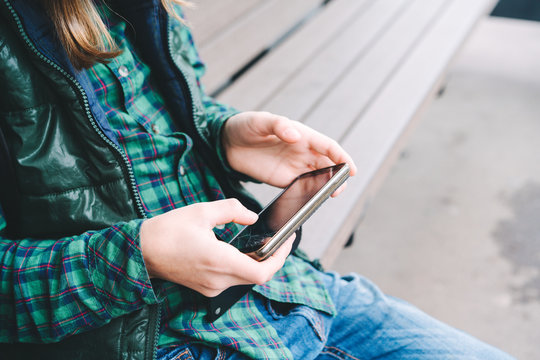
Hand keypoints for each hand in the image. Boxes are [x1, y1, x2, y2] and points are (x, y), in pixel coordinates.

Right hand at [139, 199, 294, 296]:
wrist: (141, 251)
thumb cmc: (168, 231)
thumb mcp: (202, 211)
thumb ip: (233, 210)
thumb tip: (252, 218)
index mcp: (220, 261)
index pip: (263, 272)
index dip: (280, 258)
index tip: (287, 241)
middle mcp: (218, 280)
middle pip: (257, 275)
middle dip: (272, 258)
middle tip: (279, 239)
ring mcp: (211, 287)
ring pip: (246, 278)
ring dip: (257, 262)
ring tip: (263, 242)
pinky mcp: (206, 288)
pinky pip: (233, 280)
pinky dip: (243, 266)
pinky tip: (242, 250)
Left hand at [222, 111, 356, 187]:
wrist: (226, 143)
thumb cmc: (245, 126)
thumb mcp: (259, 121)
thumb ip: (278, 125)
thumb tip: (296, 135)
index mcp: (301, 134)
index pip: (327, 146)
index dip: (342, 156)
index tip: (351, 169)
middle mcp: (302, 151)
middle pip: (328, 164)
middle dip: (338, 176)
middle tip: (339, 188)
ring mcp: (294, 166)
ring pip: (319, 177)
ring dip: (327, 186)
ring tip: (331, 196)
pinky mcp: (284, 180)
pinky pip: (303, 187)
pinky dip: (311, 194)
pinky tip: (313, 201)